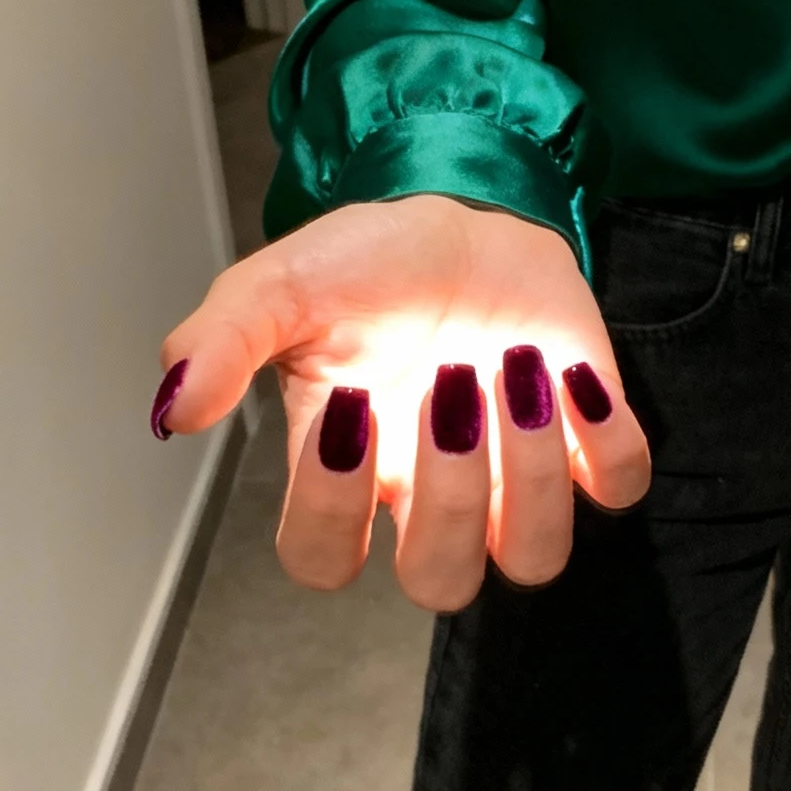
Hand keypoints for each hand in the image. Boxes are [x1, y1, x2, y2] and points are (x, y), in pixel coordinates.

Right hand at [154, 196, 650, 608]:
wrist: (463, 209)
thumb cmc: (368, 262)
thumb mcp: (278, 284)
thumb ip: (218, 342)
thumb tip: (173, 410)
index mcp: (343, 469)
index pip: (322, 560)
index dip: (334, 508)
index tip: (351, 400)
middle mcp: (429, 493)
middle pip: (440, 580)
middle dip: (452, 492)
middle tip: (451, 382)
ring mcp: (512, 477)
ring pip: (534, 558)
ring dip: (532, 472)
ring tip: (518, 368)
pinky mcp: (588, 441)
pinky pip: (617, 487)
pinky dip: (607, 440)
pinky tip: (572, 371)